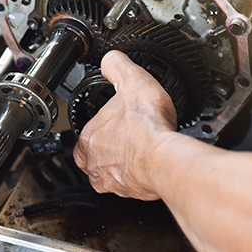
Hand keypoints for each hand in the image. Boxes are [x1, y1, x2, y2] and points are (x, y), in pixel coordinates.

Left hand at [73, 50, 176, 199]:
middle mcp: (94, 162)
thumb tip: (111, 58)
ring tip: (139, 150)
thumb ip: (117, 66)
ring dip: (122, 161)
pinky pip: (128, 184)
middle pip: (96, 152)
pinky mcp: (128, 192)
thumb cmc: (147, 125)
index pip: (87, 130)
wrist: (163, 157)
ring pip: (110, 171)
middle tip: (129, 135)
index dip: (103, 123)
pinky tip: (147, 164)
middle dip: (111, 144)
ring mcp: (111, 180)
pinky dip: (136, 175)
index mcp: (88, 136)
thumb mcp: (131, 80)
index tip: (117, 119)